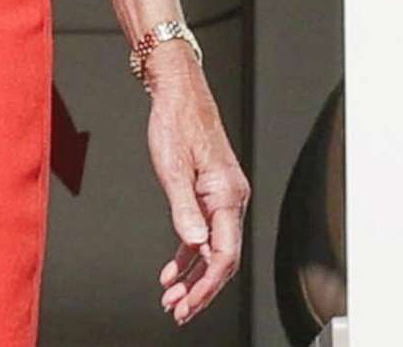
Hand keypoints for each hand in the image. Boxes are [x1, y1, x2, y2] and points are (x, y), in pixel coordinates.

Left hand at [144, 50, 251, 324]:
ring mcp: (221, 198)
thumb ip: (183, 208)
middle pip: (222, 258)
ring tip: (172, 297)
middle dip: (200, 288)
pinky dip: (188, 254)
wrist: (177, 91)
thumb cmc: (175, 121)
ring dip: (193, 275)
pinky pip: (203, 233)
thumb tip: (193, 244)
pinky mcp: (208, 194)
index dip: (206, 284)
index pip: (224, 254)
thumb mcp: (172, 166)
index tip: (188, 303)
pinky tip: (173, 270)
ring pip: (212, 249)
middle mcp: (231, 199)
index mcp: (228, 195)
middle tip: (177, 310)